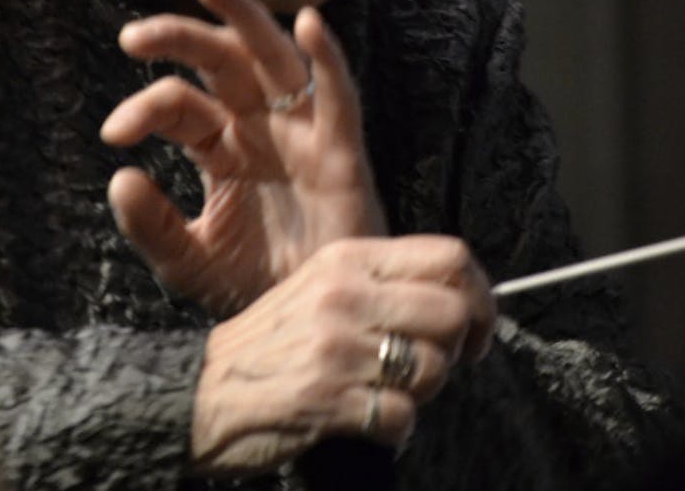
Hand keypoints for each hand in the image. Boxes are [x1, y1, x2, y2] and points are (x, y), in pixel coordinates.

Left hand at [101, 0, 386, 311]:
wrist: (318, 324)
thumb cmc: (260, 287)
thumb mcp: (189, 261)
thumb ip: (151, 225)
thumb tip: (120, 176)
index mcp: (225, 144)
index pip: (181, 102)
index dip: (144, 107)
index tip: (113, 135)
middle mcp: (262, 126)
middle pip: (223, 61)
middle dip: (180, 38)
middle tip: (133, 37)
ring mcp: (302, 133)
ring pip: (274, 58)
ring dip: (244, 17)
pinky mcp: (340, 152)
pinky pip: (338, 97)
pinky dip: (327, 58)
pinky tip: (308, 23)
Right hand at [190, 235, 495, 473]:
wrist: (204, 389)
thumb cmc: (272, 341)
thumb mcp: (322, 284)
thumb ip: (382, 281)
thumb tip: (457, 294)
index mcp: (350, 258)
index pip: (449, 255)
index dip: (480, 291)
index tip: (477, 321)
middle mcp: (348, 294)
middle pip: (453, 310)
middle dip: (461, 346)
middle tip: (439, 362)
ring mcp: (339, 345)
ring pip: (434, 366)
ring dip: (424, 391)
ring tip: (392, 390)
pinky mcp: (330, 397)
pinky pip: (402, 417)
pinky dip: (396, 428)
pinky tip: (369, 418)